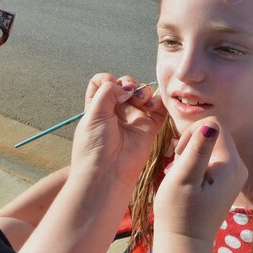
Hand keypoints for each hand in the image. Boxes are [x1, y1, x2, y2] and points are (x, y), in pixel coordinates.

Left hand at [71, 74, 165, 188]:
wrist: (108, 172)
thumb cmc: (95, 146)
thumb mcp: (93, 113)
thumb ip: (107, 91)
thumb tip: (127, 87)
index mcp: (97, 106)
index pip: (102, 82)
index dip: (107, 79)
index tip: (110, 87)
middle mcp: (115, 111)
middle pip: (125, 84)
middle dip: (129, 83)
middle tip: (129, 94)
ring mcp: (133, 118)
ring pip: (143, 93)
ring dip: (144, 91)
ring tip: (142, 100)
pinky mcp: (148, 128)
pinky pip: (159, 110)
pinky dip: (158, 102)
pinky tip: (152, 106)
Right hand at [153, 118, 246, 242]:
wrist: (185, 242)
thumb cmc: (179, 212)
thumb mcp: (184, 178)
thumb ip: (197, 151)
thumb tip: (210, 126)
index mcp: (231, 164)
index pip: (213, 125)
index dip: (192, 133)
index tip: (179, 154)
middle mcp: (240, 167)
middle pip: (214, 134)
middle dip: (192, 144)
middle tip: (179, 167)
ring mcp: (236, 175)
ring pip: (212, 146)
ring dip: (192, 155)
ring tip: (183, 176)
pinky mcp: (229, 181)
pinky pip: (214, 159)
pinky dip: (198, 164)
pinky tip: (188, 181)